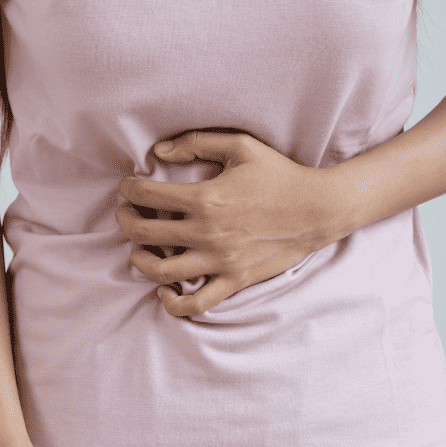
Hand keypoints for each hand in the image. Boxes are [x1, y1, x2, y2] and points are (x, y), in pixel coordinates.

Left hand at [116, 130, 350, 316]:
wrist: (320, 209)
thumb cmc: (280, 174)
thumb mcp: (240, 146)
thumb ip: (197, 143)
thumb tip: (160, 151)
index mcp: (205, 199)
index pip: (147, 195)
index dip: (128, 189)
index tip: (128, 187)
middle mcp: (208, 233)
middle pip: (143, 233)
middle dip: (125, 220)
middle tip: (126, 213)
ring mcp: (221, 261)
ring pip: (161, 271)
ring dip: (140, 259)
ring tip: (140, 248)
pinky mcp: (235, 280)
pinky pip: (196, 303)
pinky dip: (173, 302)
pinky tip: (164, 289)